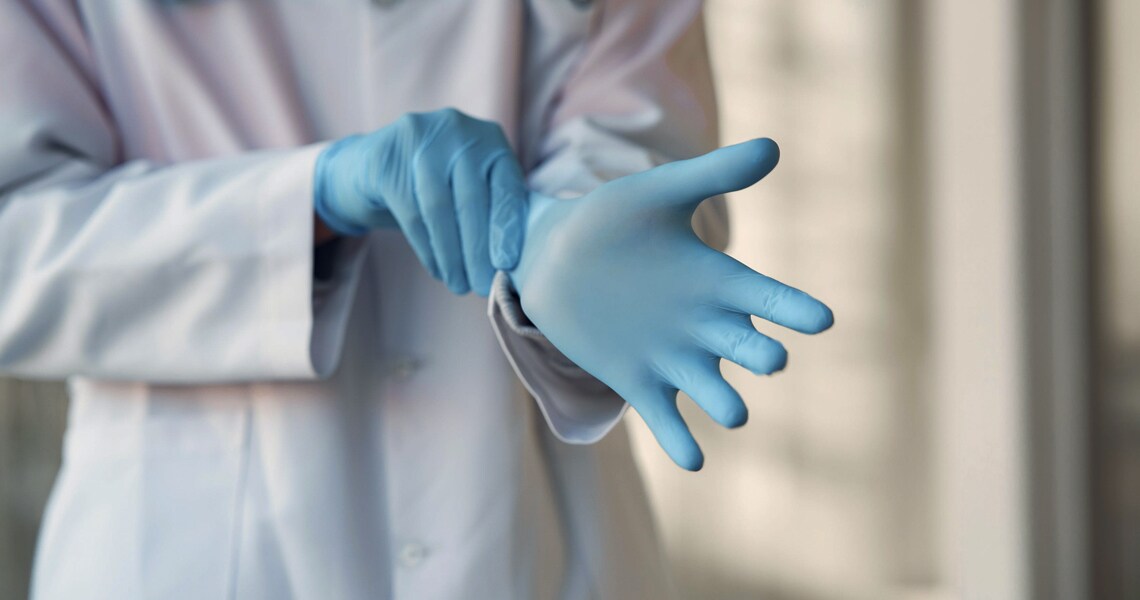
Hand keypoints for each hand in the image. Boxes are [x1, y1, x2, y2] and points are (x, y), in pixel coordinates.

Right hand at [314, 108, 526, 295]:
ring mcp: (419, 139)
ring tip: (458, 285)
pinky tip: (438, 270)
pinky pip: (411, 213)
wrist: (374, 166)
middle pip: (472, 199)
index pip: (506, 185)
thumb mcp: (471, 184)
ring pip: (439, 209)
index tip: (507, 264)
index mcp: (490, 138)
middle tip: (481, 286)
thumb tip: (514, 264)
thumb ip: (495, 207)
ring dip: (451, 255)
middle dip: (478, 249)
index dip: (507, 227)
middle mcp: (458, 131)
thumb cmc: (439, 184)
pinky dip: (427, 249)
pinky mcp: (387, 159)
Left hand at [509, 139, 833, 469]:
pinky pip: (667, 420)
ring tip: (733, 411)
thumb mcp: (656, 193)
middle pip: (747, 348)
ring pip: (713, 390)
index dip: (793, 309)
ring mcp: (672, 358)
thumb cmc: (609, 221)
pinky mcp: (638, 382)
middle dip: (761, 355)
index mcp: (715, 281)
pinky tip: (694, 459)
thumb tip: (774, 146)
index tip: (821, 319)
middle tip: (771, 357)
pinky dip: (681, 442)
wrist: (551, 258)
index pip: (767, 297)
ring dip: (725, 403)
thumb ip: (711, 175)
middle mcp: (704, 325)